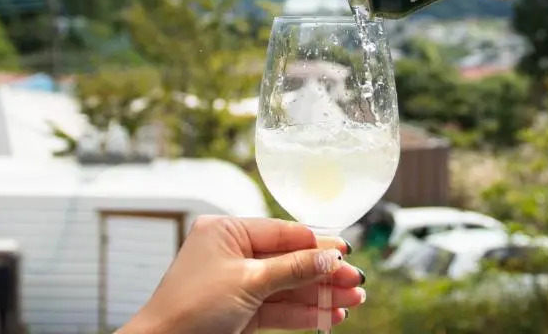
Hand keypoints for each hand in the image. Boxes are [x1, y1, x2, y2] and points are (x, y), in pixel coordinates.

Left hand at [120, 216, 365, 333]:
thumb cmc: (190, 308)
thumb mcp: (249, 282)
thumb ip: (294, 268)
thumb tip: (332, 255)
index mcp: (226, 230)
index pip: (283, 232)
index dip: (317, 242)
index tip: (347, 251)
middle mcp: (233, 253)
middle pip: (290, 260)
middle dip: (324, 273)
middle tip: (357, 282)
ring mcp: (238, 283)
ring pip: (288, 287)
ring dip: (320, 296)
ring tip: (353, 302)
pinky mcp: (241, 312)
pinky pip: (279, 309)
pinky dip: (304, 313)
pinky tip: (330, 316)